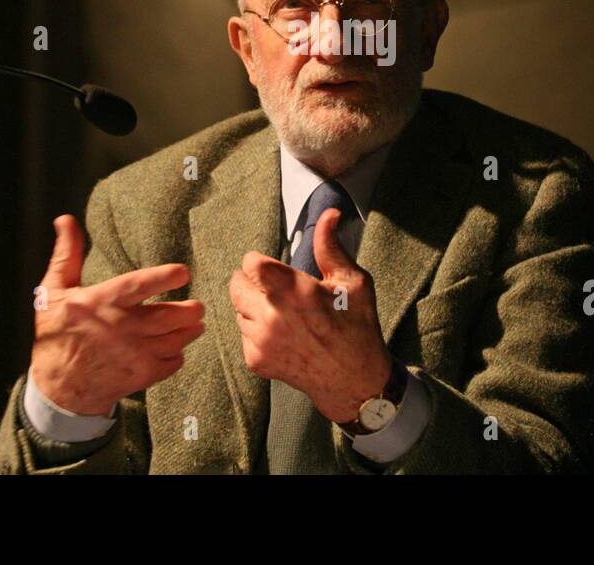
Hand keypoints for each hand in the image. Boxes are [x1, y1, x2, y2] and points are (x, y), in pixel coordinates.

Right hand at [30, 214, 204, 415]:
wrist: (56, 388)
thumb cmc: (56, 333)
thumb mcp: (54, 291)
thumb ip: (67, 255)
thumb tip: (65, 219)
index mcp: (101, 302)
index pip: (139, 285)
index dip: (165, 277)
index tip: (183, 272)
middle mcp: (121, 328)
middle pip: (169, 316)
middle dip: (190, 310)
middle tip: (198, 306)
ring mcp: (133, 354)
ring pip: (176, 339)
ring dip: (190, 330)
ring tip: (195, 323)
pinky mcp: (140, 376)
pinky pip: (172, 362)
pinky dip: (178, 354)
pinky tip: (175, 346)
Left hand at [229, 208, 393, 422]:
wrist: (354, 381)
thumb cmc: (357, 327)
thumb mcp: (351, 282)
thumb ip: (330, 246)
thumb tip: (329, 213)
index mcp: (294, 290)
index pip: (250, 262)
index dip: (260, 262)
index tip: (273, 268)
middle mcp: (271, 315)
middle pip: (236, 284)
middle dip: (251, 281)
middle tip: (273, 289)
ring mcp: (260, 340)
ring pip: (237, 309)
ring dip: (252, 307)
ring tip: (280, 314)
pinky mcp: (255, 360)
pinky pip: (243, 334)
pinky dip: (256, 331)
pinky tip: (281, 335)